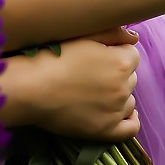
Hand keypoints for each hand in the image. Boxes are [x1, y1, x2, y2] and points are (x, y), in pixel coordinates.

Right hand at [16, 29, 139, 141]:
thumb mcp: (82, 35)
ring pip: (128, 99)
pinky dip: (129, 120)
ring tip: (94, 91)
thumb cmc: (53, 56)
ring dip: (118, 94)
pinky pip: (130, 128)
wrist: (31, 87)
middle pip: (130, 77)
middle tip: (91, 72)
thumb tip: (134, 37)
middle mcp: (123, 87)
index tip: (97, 55)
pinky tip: (119, 112)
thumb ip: (112, 33)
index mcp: (120, 62)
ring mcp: (115, 111)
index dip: (115, 52)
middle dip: (116, 73)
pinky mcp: (106, 131)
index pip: (132, 55)